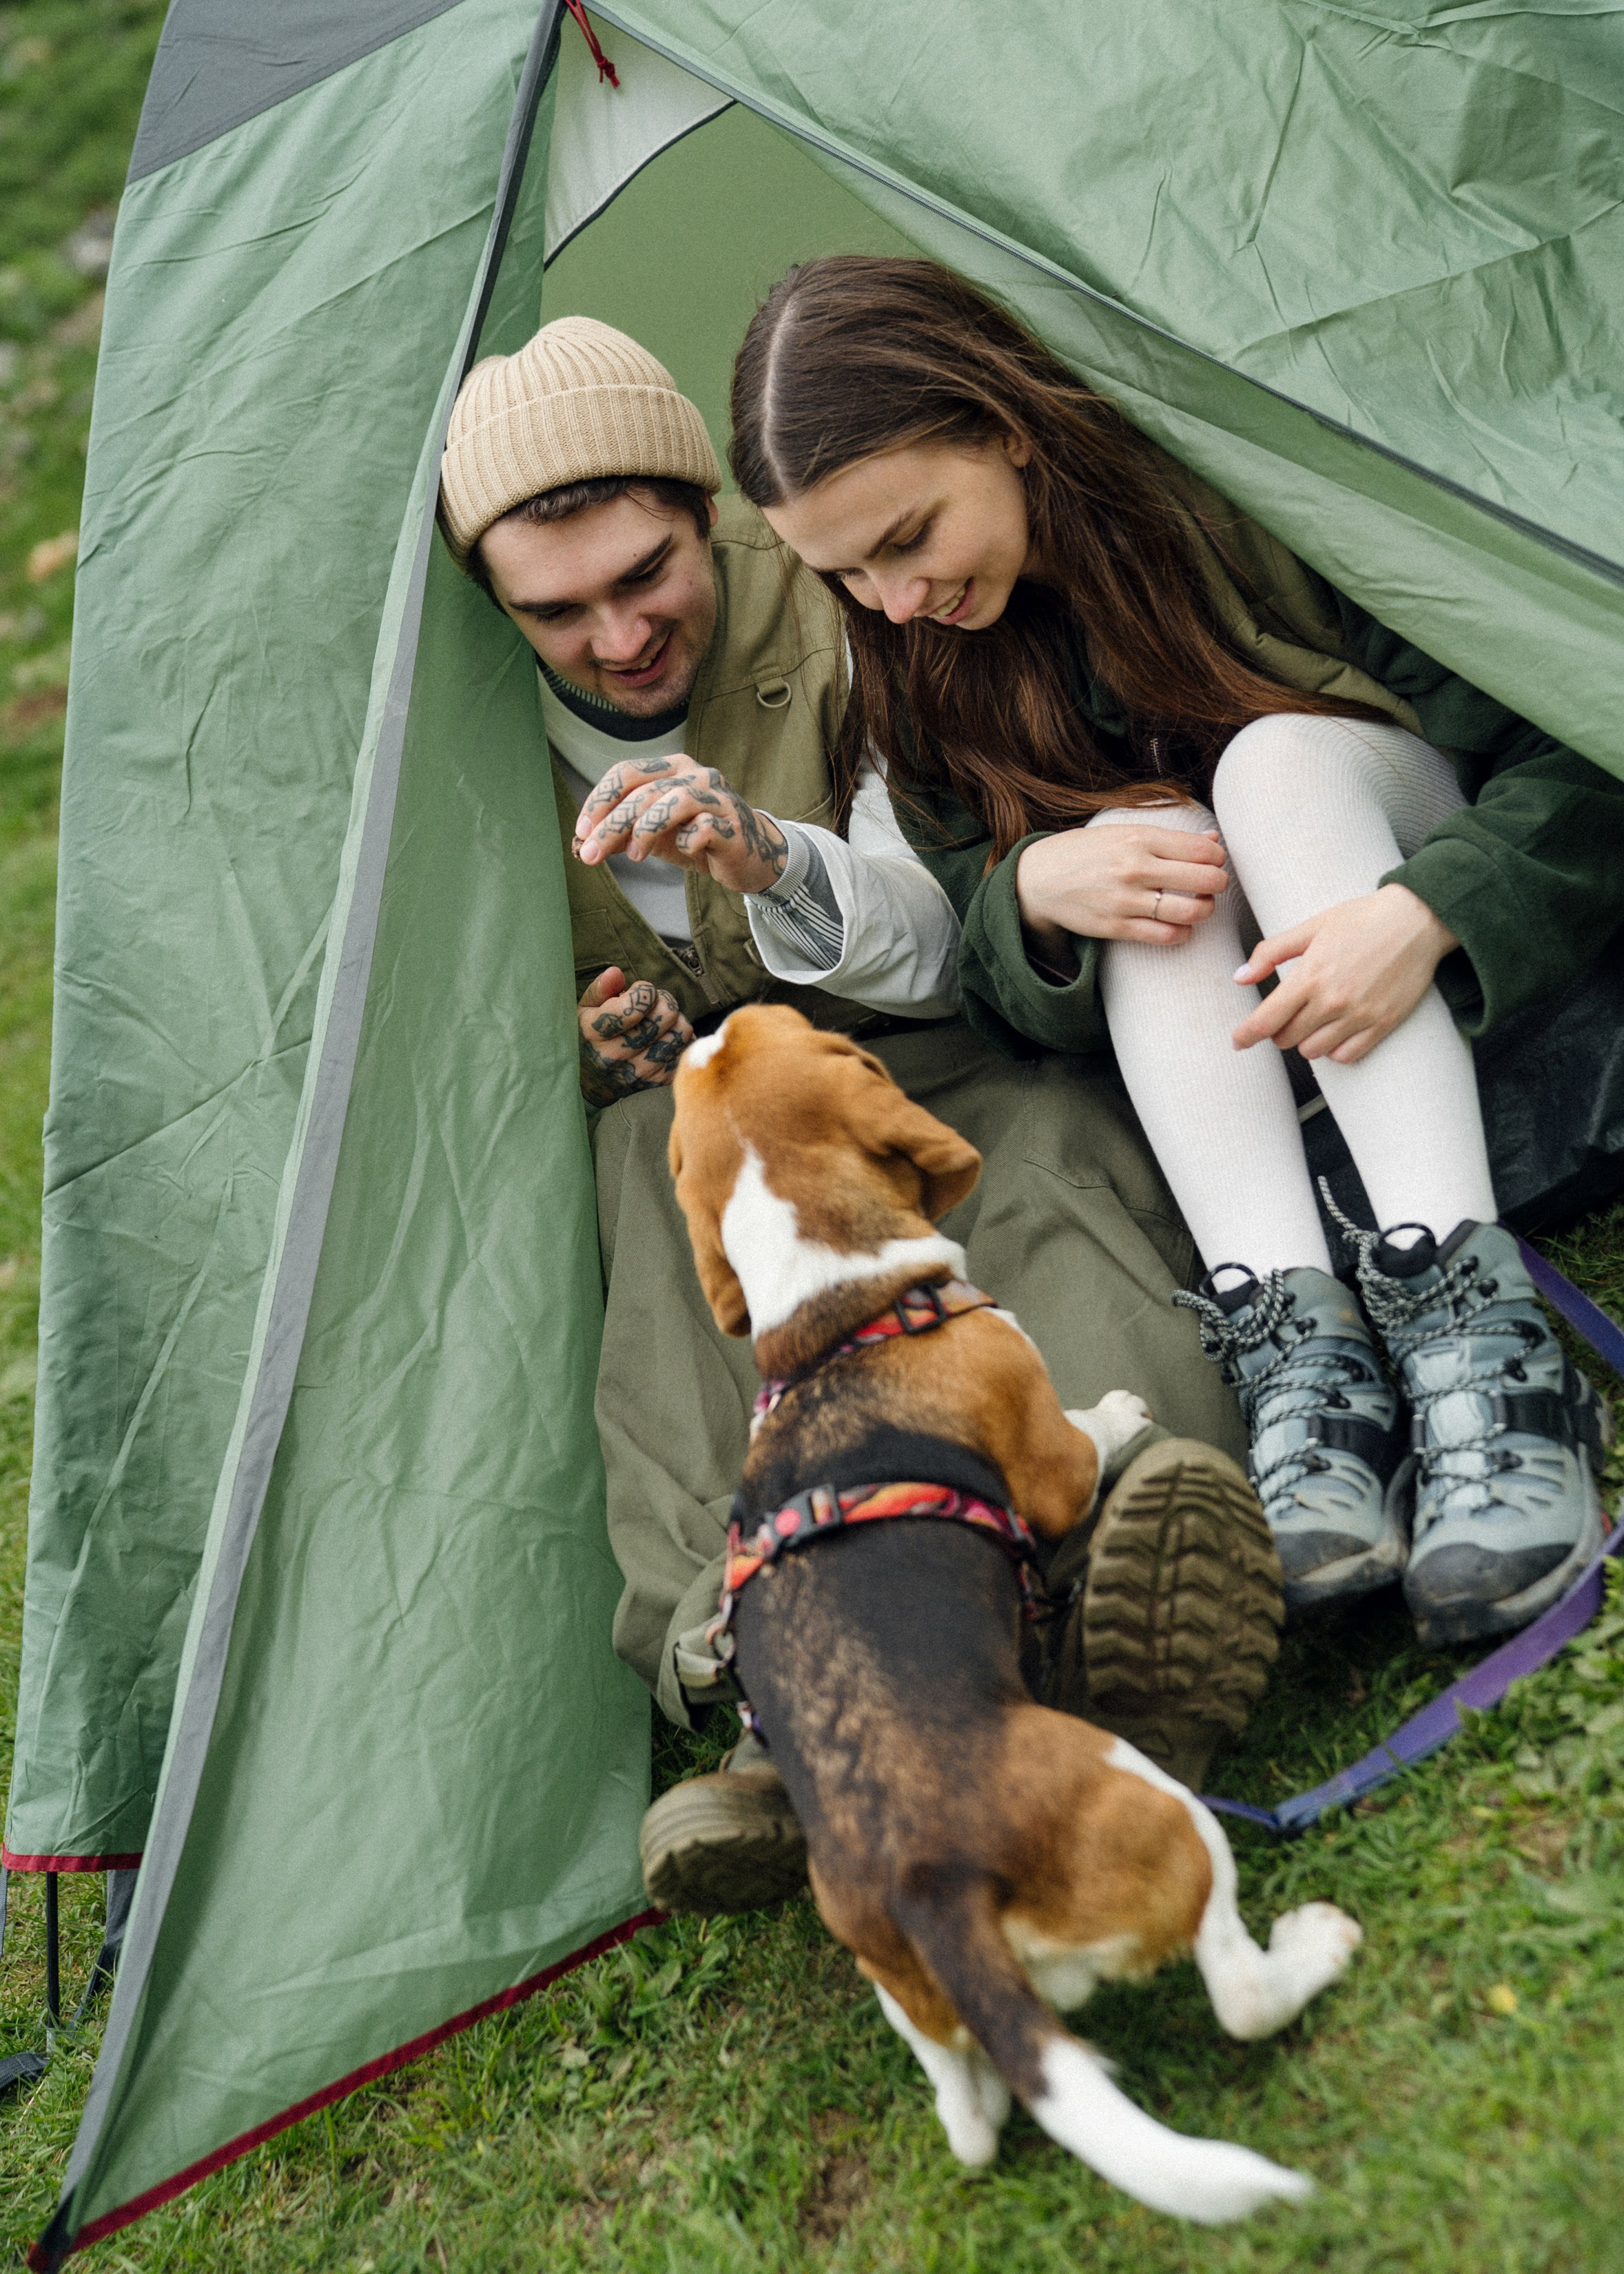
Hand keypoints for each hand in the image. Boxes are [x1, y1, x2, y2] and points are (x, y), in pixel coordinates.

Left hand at [574, 756, 787, 894]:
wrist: (751, 856)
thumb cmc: (698, 839)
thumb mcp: (654, 835)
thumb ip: (623, 833)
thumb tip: (583, 843)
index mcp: (673, 767)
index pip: (626, 773)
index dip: (600, 800)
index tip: (581, 830)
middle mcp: (695, 774)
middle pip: (643, 792)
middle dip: (611, 825)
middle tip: (590, 854)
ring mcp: (717, 797)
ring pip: (672, 802)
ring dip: (644, 831)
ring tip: (635, 857)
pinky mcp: (733, 824)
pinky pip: (701, 830)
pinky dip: (686, 843)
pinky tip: (685, 852)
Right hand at [578, 966, 693, 1103]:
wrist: (593, 1079)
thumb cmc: (592, 1034)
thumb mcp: (586, 1008)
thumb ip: (601, 988)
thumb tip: (616, 973)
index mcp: (595, 1033)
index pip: (635, 1006)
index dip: (644, 990)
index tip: (639, 991)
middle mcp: (617, 1056)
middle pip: (666, 1014)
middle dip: (663, 1001)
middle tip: (653, 1004)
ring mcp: (640, 1071)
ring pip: (681, 1031)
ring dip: (675, 1020)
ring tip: (660, 1022)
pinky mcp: (659, 1080)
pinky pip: (687, 1050)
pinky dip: (681, 1040)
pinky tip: (665, 1039)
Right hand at [1015, 823, 1230, 965]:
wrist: (1039, 878)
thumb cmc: (1086, 852)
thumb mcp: (1123, 832)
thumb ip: (1168, 837)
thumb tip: (1213, 838)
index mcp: (1140, 838)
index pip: (1201, 849)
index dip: (1217, 857)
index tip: (1214, 861)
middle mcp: (1135, 868)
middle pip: (1204, 879)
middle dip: (1218, 883)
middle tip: (1214, 884)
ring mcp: (1125, 900)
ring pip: (1190, 911)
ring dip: (1205, 910)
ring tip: (1200, 906)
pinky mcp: (1116, 927)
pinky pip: (1166, 936)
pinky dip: (1182, 933)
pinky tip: (1180, 926)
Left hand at [1231, 885, 1458, 1063]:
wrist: (1417, 920)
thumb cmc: (1363, 919)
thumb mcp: (1311, 927)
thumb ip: (1271, 952)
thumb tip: (1240, 976)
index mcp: (1309, 976)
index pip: (1265, 1020)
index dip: (1246, 1035)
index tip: (1238, 1041)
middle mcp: (1331, 1001)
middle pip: (1286, 1039)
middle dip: (1279, 1031)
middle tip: (1287, 1015)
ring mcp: (1358, 1015)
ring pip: (1313, 1051)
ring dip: (1306, 1040)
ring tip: (1314, 1020)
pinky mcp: (1382, 1024)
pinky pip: (1347, 1056)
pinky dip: (1336, 1049)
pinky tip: (1337, 1031)